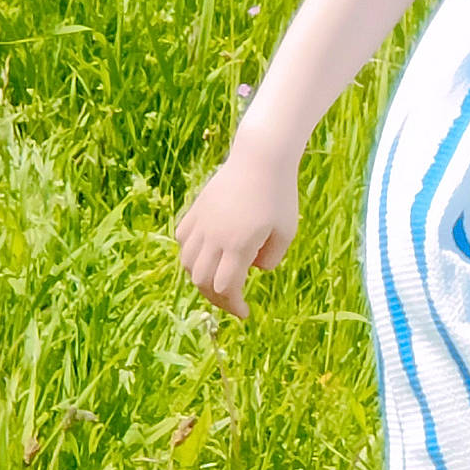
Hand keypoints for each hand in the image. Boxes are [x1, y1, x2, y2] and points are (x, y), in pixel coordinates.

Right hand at [174, 142, 298, 318]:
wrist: (261, 157)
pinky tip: (205, 254)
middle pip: (202, 280)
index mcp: (239, 245)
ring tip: (218, 280)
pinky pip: (183, 239)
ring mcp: (202, 222)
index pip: (226, 288)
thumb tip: (253, 270)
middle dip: (216, 298)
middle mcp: (215, 236)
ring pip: (187, 262)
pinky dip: (190, 253)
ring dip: (200, 277)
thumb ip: (271, 259)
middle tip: (232, 302)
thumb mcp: (286, 231)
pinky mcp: (197, 209)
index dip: (233, 305)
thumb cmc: (280, 194)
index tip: (245, 312)